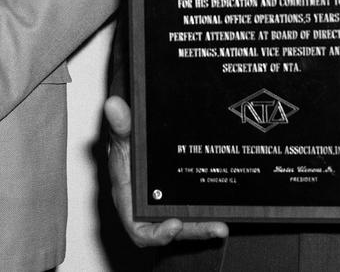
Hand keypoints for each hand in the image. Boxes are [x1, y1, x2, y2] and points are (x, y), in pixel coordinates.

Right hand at [103, 96, 227, 246]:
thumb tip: (113, 105)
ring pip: (186, 224)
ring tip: (223, 225)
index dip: (156, 233)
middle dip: (194, 230)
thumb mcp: (122, 137)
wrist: (137, 146)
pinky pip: (194, 213)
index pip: (139, 228)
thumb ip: (120, 125)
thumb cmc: (125, 150)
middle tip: (216, 228)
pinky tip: (226, 211)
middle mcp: (149, 209)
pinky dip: (207, 214)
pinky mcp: (180, 203)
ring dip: (204, 226)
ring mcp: (167, 207)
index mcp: (130, 201)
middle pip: (171, 229)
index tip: (174, 224)